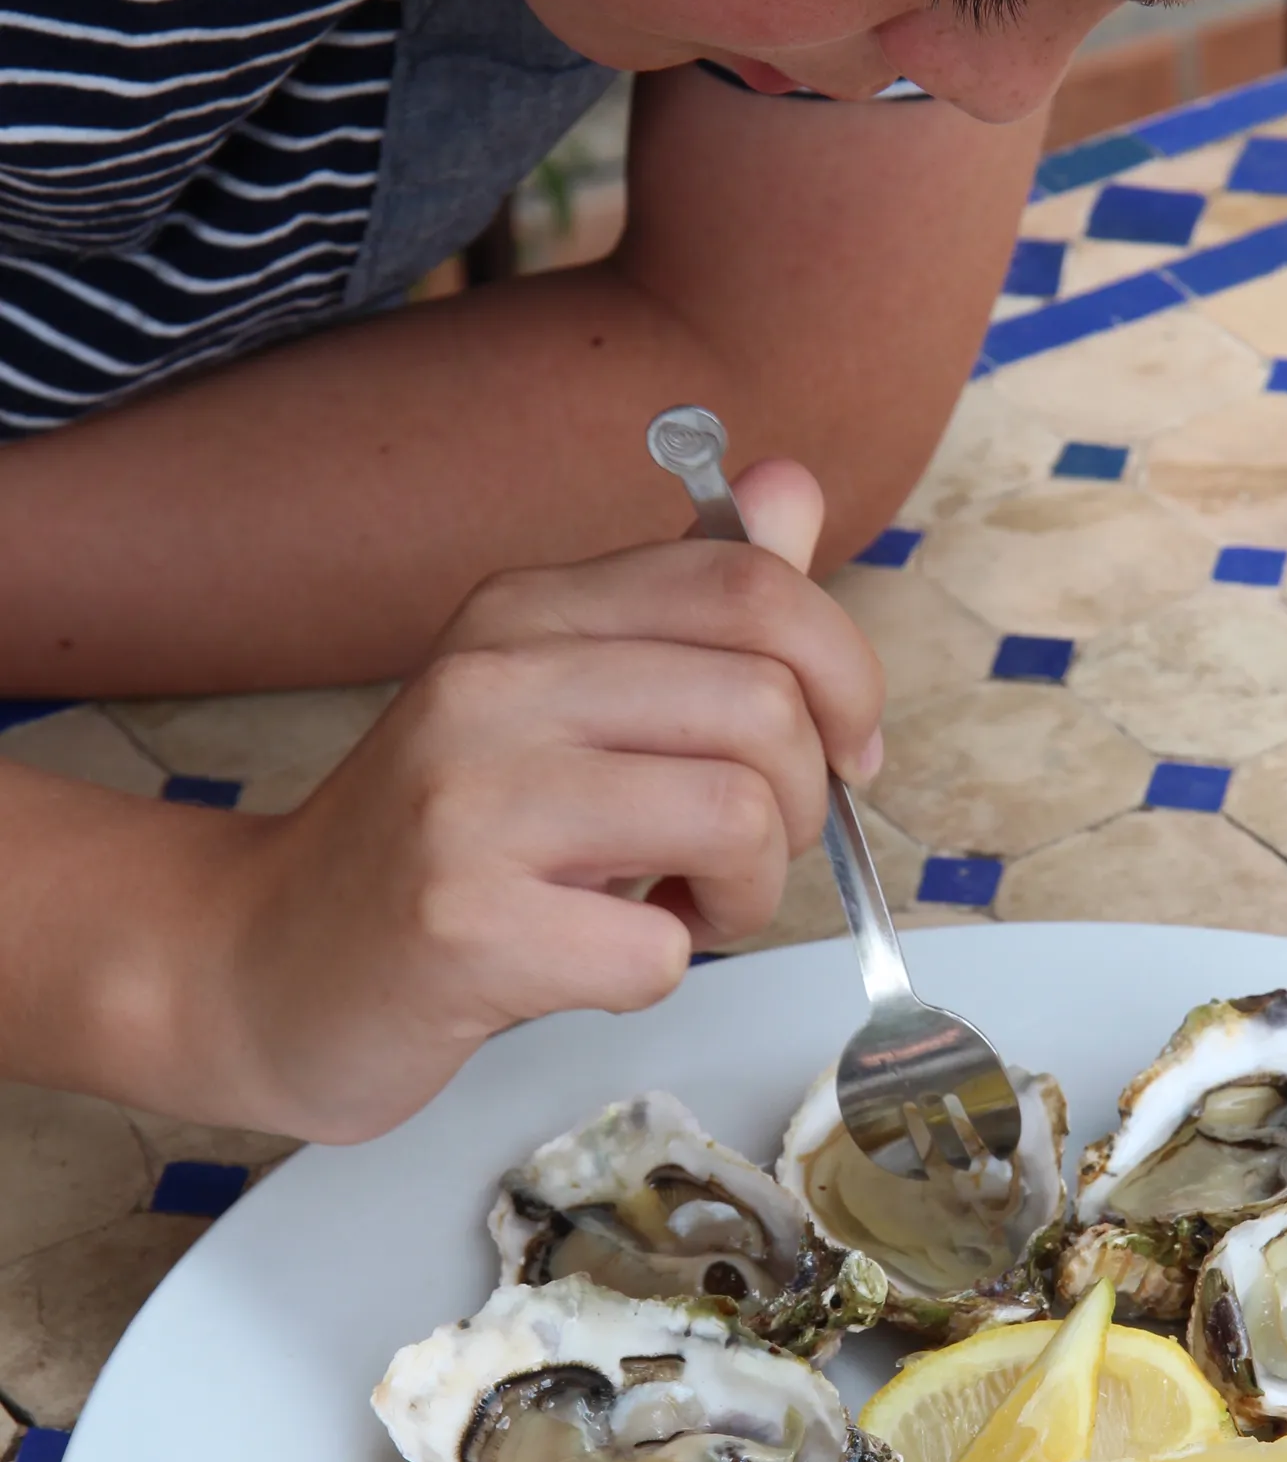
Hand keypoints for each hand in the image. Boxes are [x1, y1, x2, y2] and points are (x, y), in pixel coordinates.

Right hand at [217, 461, 881, 1139]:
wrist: (267, 960)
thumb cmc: (445, 839)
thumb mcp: (561, 696)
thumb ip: (685, 602)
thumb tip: (789, 489)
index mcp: (527, 607)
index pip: (751, 583)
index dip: (845, 674)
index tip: (845, 750)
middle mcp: (492, 679)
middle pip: (766, 706)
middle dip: (803, 805)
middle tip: (742, 854)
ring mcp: (468, 800)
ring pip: (737, 817)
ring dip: (746, 895)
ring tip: (681, 908)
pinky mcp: (461, 925)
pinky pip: (656, 949)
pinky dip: (657, 971)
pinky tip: (595, 961)